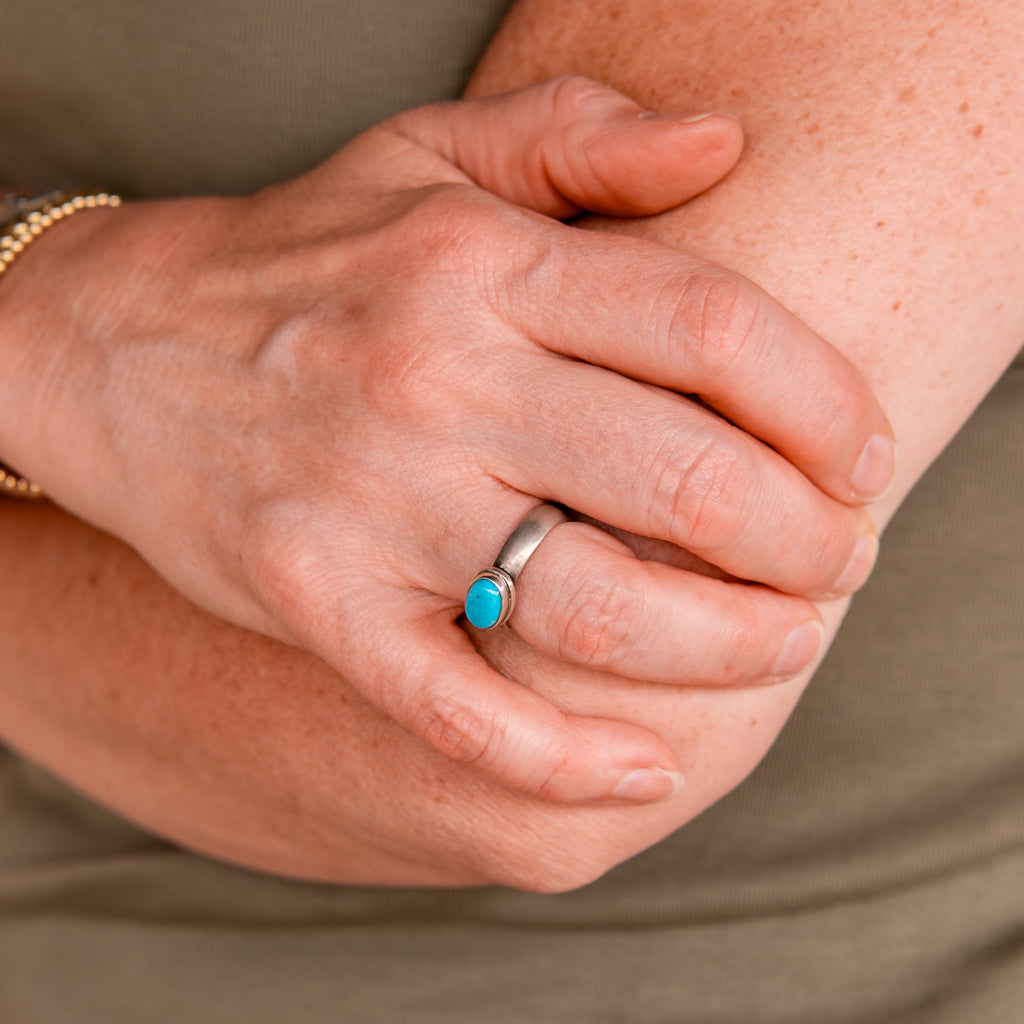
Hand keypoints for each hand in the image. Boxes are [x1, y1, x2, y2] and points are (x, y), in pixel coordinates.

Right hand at [0, 78, 892, 804]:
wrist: (117, 343)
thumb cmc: (303, 256)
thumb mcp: (431, 156)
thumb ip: (581, 133)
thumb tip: (729, 143)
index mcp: (487, 264)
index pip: (715, 329)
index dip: (827, 404)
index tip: (864, 458)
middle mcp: (439, 378)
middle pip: (689, 481)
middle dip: (809, 542)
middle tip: (841, 562)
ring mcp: (374, 501)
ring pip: (599, 608)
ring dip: (730, 647)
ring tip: (785, 643)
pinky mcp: (316, 599)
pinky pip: (457, 707)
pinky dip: (561, 758)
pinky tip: (641, 772)